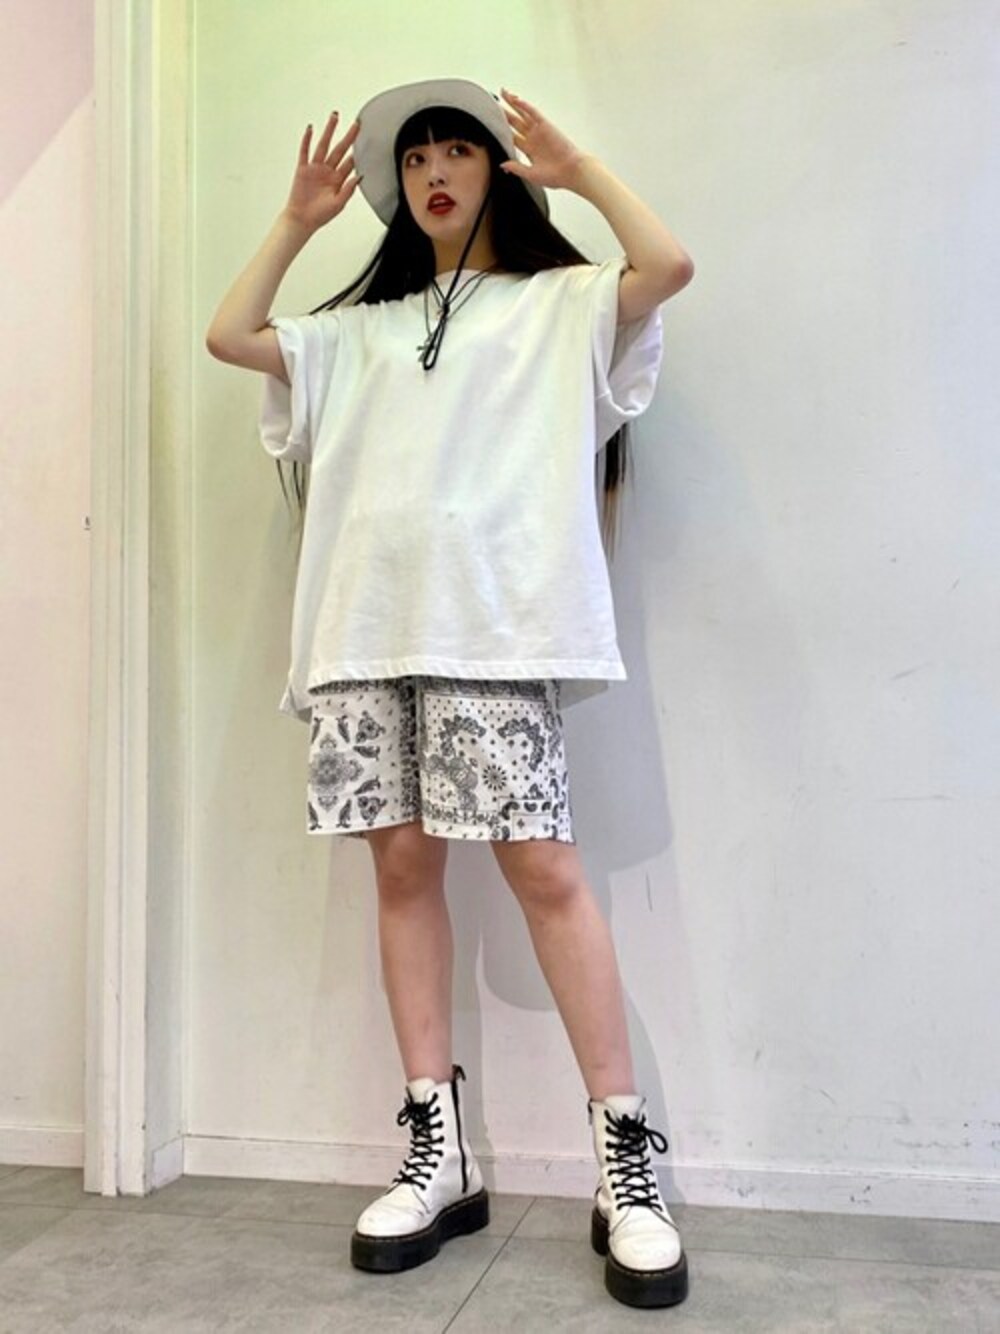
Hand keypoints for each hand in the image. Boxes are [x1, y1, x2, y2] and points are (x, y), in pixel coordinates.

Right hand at [284, 110, 361, 232]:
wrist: (302, 220)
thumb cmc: (320, 215)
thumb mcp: (339, 204)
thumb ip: (349, 189)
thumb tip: (360, 176)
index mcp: (338, 180)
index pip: (350, 162)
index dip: (358, 152)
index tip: (367, 140)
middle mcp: (328, 171)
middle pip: (340, 149)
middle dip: (349, 137)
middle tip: (357, 123)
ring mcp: (315, 168)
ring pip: (323, 145)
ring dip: (329, 131)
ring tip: (335, 117)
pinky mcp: (303, 169)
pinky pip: (305, 151)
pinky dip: (307, 140)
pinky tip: (311, 129)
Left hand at [498, 88, 587, 190]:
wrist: (571, 171)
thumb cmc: (555, 176)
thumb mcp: (531, 174)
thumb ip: (517, 168)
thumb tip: (503, 165)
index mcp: (529, 150)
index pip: (512, 137)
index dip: (501, 130)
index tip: (491, 124)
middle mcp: (533, 138)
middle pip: (515, 122)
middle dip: (504, 112)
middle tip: (492, 103)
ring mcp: (539, 130)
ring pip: (522, 114)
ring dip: (513, 104)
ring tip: (503, 93)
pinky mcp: (546, 125)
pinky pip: (533, 112)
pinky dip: (525, 106)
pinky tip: (516, 100)